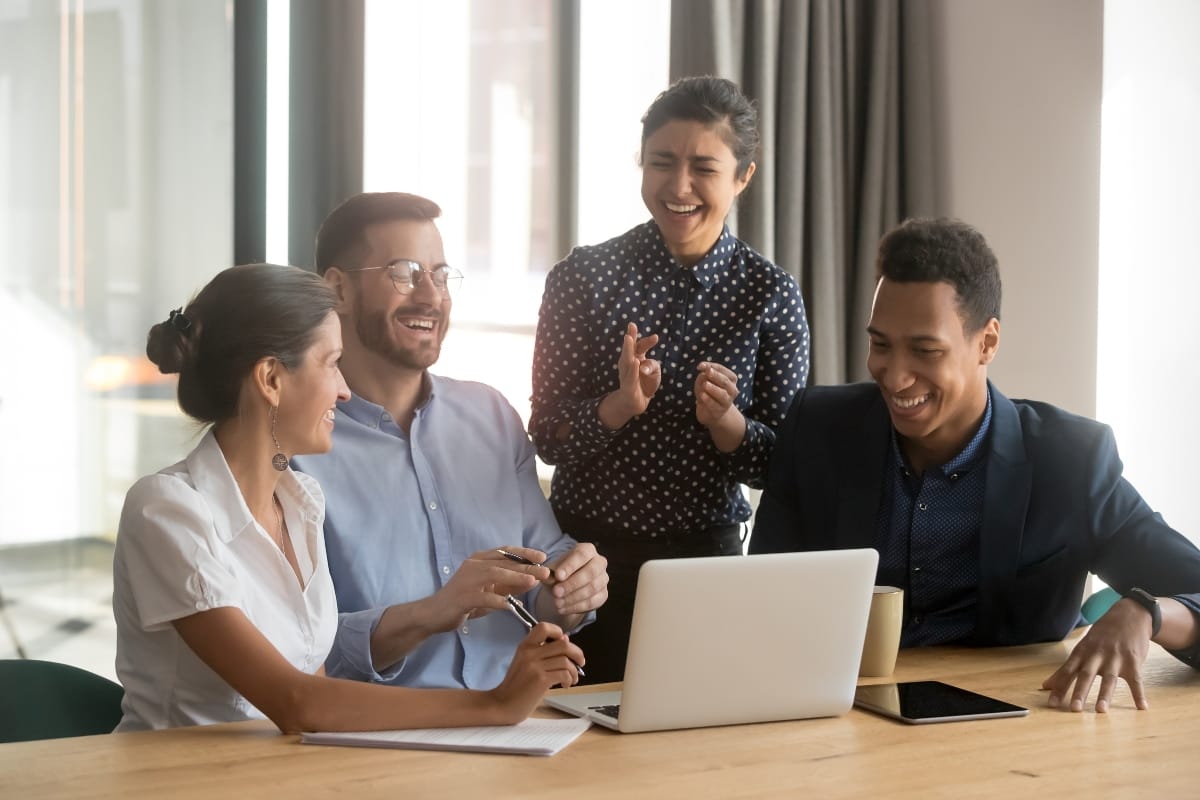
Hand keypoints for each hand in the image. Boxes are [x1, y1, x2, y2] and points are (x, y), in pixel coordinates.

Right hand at [425, 548, 546, 632]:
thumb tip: (533, 581)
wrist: (434, 614)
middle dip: (526, 566)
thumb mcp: (489, 591)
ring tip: (533, 582)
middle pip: (504, 562)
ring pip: (494, 574)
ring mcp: (466, 580)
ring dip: (515, 577)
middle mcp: (473, 565)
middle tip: (546, 571)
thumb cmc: (464, 602)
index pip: (505, 552)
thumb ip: (509, 585)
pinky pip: (484, 597)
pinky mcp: (462, 597)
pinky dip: (499, 601)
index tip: (543, 556)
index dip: (525, 553)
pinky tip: (512, 606)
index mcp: (479, 560)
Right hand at [488, 622, 583, 722]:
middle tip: (580, 662)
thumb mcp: (525, 663)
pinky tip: (565, 684)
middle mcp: (530, 653)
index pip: (544, 627)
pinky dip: (569, 679)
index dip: (558, 632)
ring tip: (572, 679)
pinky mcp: (541, 680)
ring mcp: (535, 666)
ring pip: (566, 660)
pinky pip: (564, 673)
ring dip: (574, 671)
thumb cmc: (515, 686)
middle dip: (577, 653)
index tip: (564, 642)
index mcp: (525, 646)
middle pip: (563, 644)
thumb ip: (542, 652)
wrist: (502, 705)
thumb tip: (565, 639)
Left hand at [543, 542, 608, 616]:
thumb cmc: (559, 574)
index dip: (570, 566)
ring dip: (573, 597)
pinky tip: (563, 609)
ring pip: (592, 588)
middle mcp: (599, 562)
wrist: (566, 588)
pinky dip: (576, 607)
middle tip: (556, 592)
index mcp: (587, 550)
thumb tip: (547, 577)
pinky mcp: (603, 595)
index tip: (558, 576)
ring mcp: (603, 579)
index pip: (581, 555)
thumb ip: (549, 573)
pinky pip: (592, 602)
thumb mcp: (551, 570)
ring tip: (557, 603)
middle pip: (591, 572)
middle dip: (572, 584)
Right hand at [600, 322, 660, 427]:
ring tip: (629, 338)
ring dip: (628, 350)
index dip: (647, 341)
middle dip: (630, 337)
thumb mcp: (654, 373)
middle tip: (632, 326)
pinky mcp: (628, 387)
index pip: (640, 347)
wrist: (635, 403)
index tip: (656, 337)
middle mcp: (628, 365)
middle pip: (630, 350)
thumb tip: (643, 366)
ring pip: (627, 361)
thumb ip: (652, 366)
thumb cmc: (645, 384)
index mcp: (635, 358)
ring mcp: (626, 375)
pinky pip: (630, 377)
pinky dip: (633, 370)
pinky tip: (635, 362)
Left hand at [694, 361, 740, 427]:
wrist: (709, 411)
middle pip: (725, 381)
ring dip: (713, 388)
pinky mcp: (720, 411)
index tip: (700, 366)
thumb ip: (704, 372)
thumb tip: (703, 367)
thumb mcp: (704, 380)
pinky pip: (714, 404)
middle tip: (708, 372)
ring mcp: (727, 401)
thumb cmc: (708, 391)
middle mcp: (732, 390)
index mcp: (731, 379)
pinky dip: (708, 399)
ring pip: (722, 394)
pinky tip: (702, 395)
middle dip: (716, 376)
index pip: (722, 370)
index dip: (712, 366)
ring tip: (705, 385)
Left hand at [1042, 598, 1153, 711]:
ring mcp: (1115, 658)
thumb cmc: (1102, 635)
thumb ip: (1066, 669)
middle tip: (1074, 709)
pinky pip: (1136, 680)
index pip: (1067, 671)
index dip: (1059, 687)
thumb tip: (1046, 686)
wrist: (1129, 615)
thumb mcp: (1082, 647)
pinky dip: (1139, 693)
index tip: (1051, 703)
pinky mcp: (1133, 660)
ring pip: (1109, 679)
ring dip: (1104, 695)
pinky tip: (1141, 707)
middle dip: (1079, 692)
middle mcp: (1097, 655)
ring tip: (1100, 710)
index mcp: (1082, 652)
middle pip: (1086, 675)